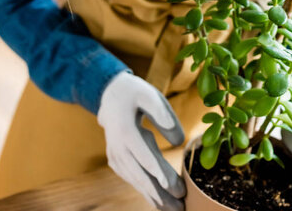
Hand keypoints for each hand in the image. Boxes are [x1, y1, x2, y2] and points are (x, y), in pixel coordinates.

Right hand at [97, 71, 185, 209]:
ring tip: (174, 209)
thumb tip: (179, 141)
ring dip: (154, 196)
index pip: (143, 155)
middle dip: (161, 193)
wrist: (111, 94)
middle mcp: (117, 147)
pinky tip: (158, 201)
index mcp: (125, 130)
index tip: (174, 188)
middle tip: (181, 207)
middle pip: (140, 174)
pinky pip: (131, 178)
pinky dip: (144, 190)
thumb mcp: (150, 95)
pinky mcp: (116, 160)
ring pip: (135, 180)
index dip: (158, 172)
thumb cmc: (134, 93)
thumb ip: (164, 115)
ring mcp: (115, 155)